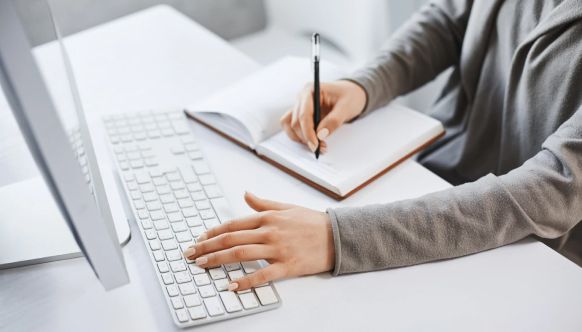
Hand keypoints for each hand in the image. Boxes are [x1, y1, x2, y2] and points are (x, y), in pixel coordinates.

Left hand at [182, 192, 334, 290]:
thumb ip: (264, 203)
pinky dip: (246, 281)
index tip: (200, 238)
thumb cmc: (312, 222)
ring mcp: (278, 249)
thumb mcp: (287, 207)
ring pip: (241, 253)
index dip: (213, 232)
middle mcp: (269, 231)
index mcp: (268, 217)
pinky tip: (232, 286)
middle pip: (231, 238)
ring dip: (218, 259)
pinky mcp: (287, 266)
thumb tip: (246, 194)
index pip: (233, 224)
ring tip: (202, 265)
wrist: (337, 235)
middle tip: (190, 253)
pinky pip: (262, 274)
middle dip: (207, 246)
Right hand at [280, 80, 366, 152]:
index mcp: (310, 90)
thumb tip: (320, 135)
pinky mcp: (300, 115)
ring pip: (290, 126)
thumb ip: (334, 120)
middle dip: (307, 138)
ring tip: (318, 146)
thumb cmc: (349, 96)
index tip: (315, 145)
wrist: (350, 95)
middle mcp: (301, 98)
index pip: (304, 114)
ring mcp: (299, 107)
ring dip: (301, 139)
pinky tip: (313, 141)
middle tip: (321, 148)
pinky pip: (292, 128)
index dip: (308, 132)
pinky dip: (300, 137)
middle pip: (295, 122)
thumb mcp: (347, 107)